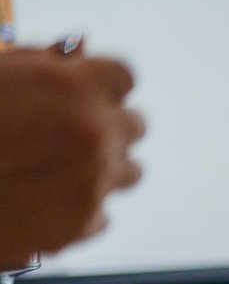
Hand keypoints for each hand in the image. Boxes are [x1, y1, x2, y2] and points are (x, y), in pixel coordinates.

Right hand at [0, 46, 145, 265]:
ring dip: (106, 166)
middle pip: (134, 125)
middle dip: (109, 123)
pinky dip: (82, 205)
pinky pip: (103, 212)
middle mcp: (94, 134)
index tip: (90, 90)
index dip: (103, 83)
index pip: (123, 77)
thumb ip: (38, 64)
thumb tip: (73, 59)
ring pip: (130, 172)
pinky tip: (46, 197)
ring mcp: (93, 182)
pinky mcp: (82, 224)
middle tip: (74, 128)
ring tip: (63, 165)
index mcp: (72, 86)